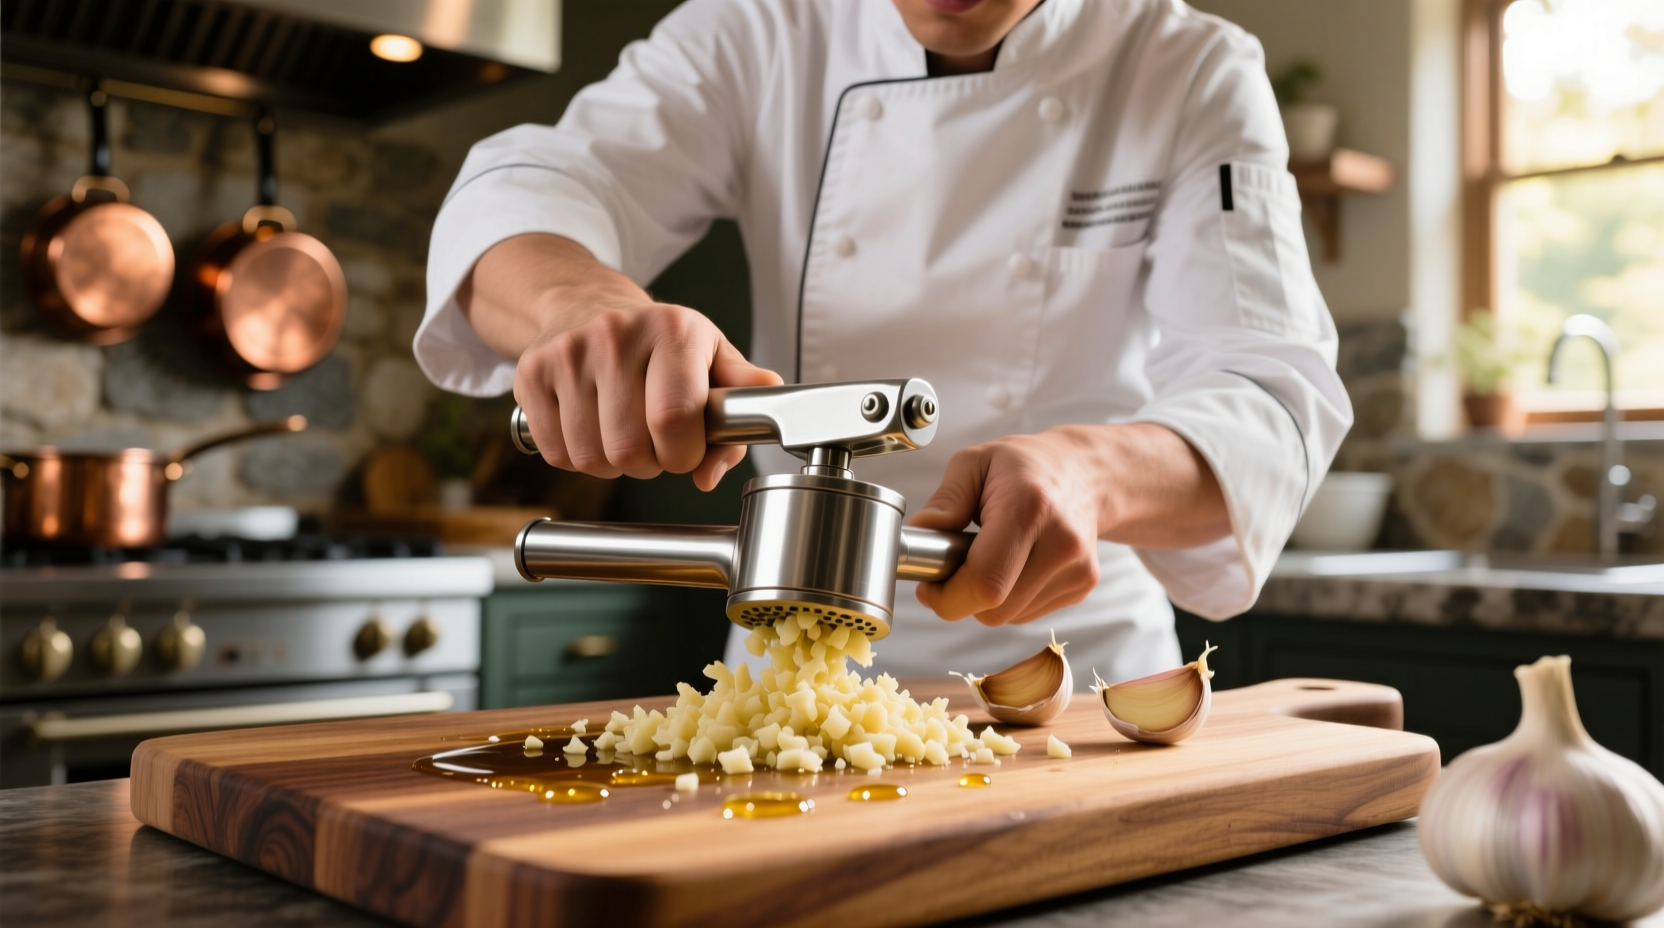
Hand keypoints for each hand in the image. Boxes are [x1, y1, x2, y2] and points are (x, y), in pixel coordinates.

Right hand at [514, 299, 780, 489]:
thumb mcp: (713, 356)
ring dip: (613, 464)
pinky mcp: (531, 374)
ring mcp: (567, 354)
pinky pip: (558, 453)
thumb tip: (713, 471)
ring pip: (591, 457)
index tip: (686, 450)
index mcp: (672, 329)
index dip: (684, 454)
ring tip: (623, 434)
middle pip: (630, 448)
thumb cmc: (658, 341)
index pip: (675, 418)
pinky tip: (592, 430)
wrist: (586, 304)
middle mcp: (615, 334)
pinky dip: (578, 458)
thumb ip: (740, 407)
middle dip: (650, 463)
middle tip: (655, 442)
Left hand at [908, 424, 1229, 625]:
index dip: (948, 597)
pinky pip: (1027, 613)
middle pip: (995, 609)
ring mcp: (1077, 569)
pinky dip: (1010, 597)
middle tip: (955, 565)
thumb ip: (946, 501)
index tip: (929, 586)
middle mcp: (1061, 543)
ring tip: (991, 555)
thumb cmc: (1025, 465)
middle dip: (962, 597)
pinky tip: (1014, 563)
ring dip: (987, 597)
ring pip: (1009, 617)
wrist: (1085, 472)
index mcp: (1029, 508)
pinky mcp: (1082, 585)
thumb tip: (921, 534)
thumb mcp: (975, 463)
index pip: (986, 582)